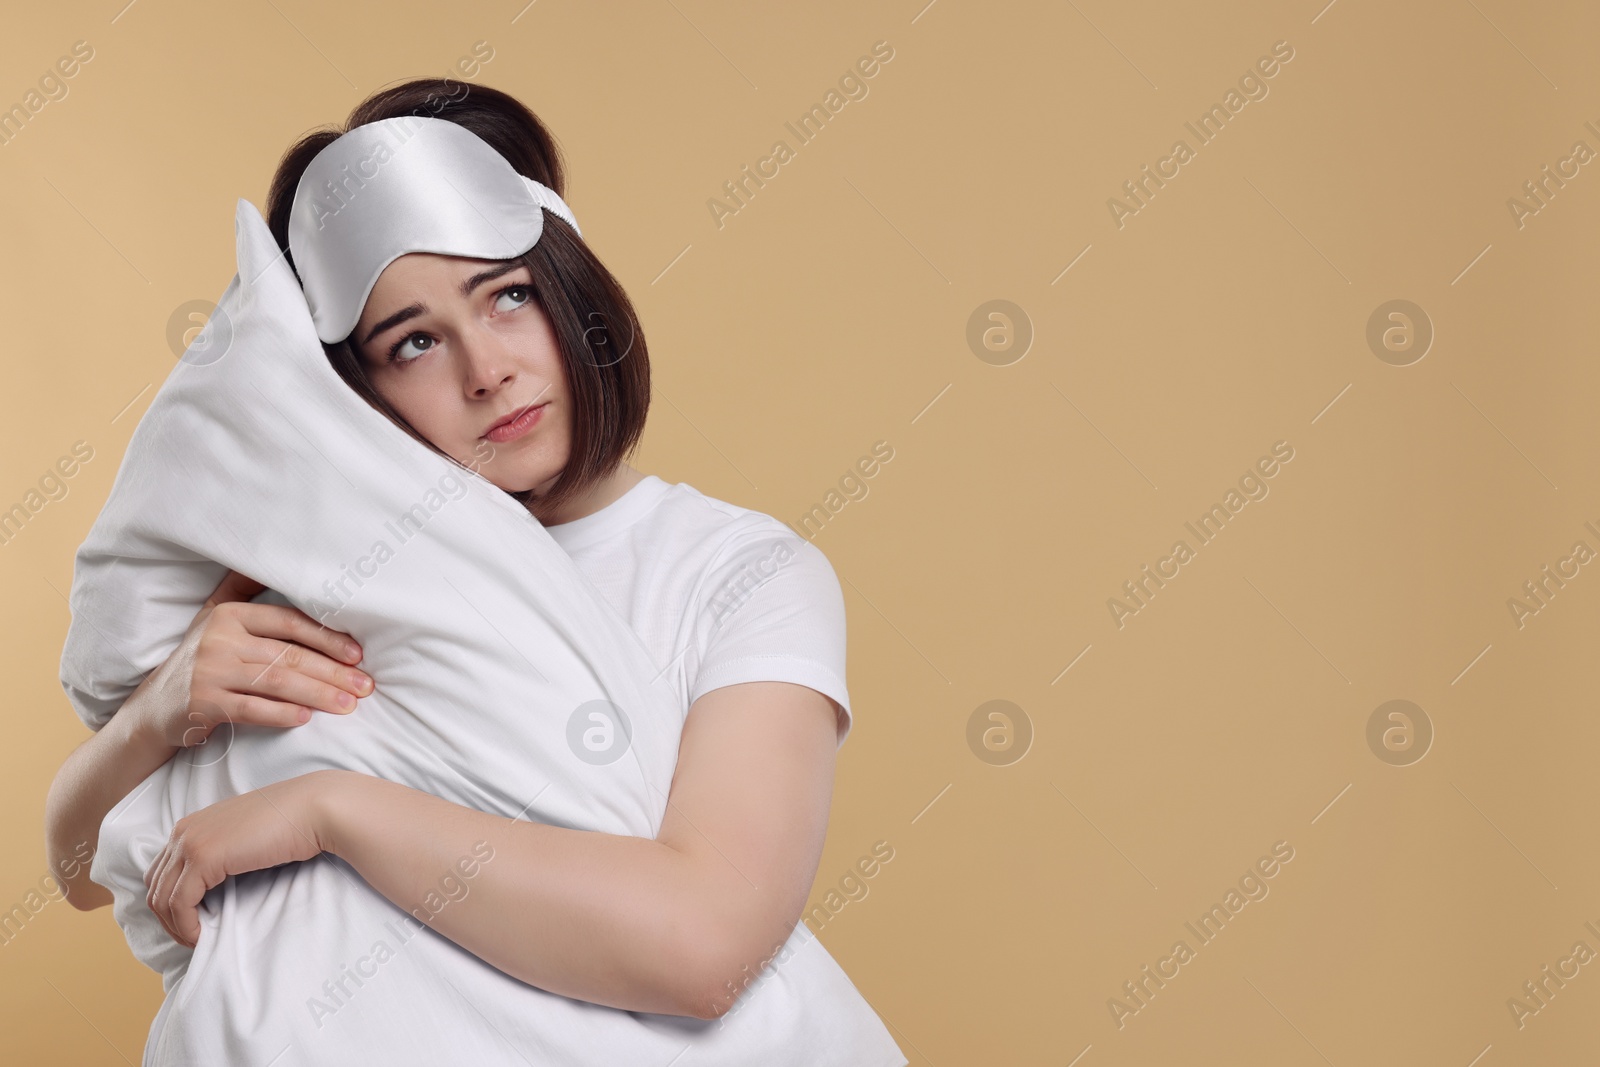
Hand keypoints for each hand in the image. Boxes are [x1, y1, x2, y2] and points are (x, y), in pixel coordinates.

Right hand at [130, 569, 374, 750]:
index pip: (289, 622)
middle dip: (333, 672)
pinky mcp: (202, 703)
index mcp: (231, 616)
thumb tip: (274, 554)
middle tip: (365, 686)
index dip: (327, 637)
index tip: (358, 654)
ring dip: (318, 695)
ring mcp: (209, 672)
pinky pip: (251, 709)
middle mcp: (219, 640)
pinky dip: (281, 714)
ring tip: (348, 706)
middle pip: (289, 656)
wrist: (153, 708)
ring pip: (276, 682)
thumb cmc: (200, 658)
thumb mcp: (216, 616)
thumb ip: (243, 588)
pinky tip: (306, 719)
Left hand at [143, 771, 336, 948]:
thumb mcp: (245, 838)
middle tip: (193, 937)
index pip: (161, 873)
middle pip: (155, 887)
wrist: (314, 809)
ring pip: (161, 899)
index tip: (193, 922)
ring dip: (176, 927)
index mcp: (192, 825)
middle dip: (168, 919)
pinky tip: (203, 935)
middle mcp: (184, 831)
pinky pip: (179, 903)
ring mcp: (191, 842)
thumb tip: (215, 886)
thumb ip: (223, 852)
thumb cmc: (291, 824)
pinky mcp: (203, 858)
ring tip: (198, 940)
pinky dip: (186, 925)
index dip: (171, 904)